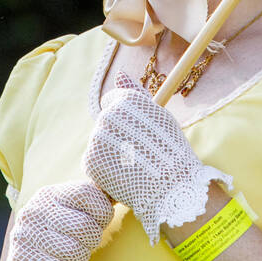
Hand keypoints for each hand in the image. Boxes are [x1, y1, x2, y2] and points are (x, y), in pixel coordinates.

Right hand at [0, 179, 114, 260]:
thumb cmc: (61, 238)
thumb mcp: (75, 213)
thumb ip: (95, 199)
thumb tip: (117, 191)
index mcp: (49, 194)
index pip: (86, 192)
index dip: (102, 211)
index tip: (99, 222)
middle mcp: (34, 210)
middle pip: (84, 225)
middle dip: (93, 239)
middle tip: (84, 243)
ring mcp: (25, 235)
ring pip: (75, 250)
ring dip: (81, 258)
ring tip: (71, 255)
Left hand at [82, 70, 233, 246]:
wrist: (171, 187)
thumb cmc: (170, 150)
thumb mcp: (158, 114)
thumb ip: (136, 91)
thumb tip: (120, 73)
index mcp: (125, 100)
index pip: (111, 101)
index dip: (124, 118)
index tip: (137, 132)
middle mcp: (108, 115)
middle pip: (105, 122)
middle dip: (117, 135)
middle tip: (139, 151)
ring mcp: (97, 139)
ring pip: (99, 141)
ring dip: (110, 151)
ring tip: (133, 164)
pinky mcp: (90, 160)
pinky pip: (93, 160)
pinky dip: (104, 168)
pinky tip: (122, 174)